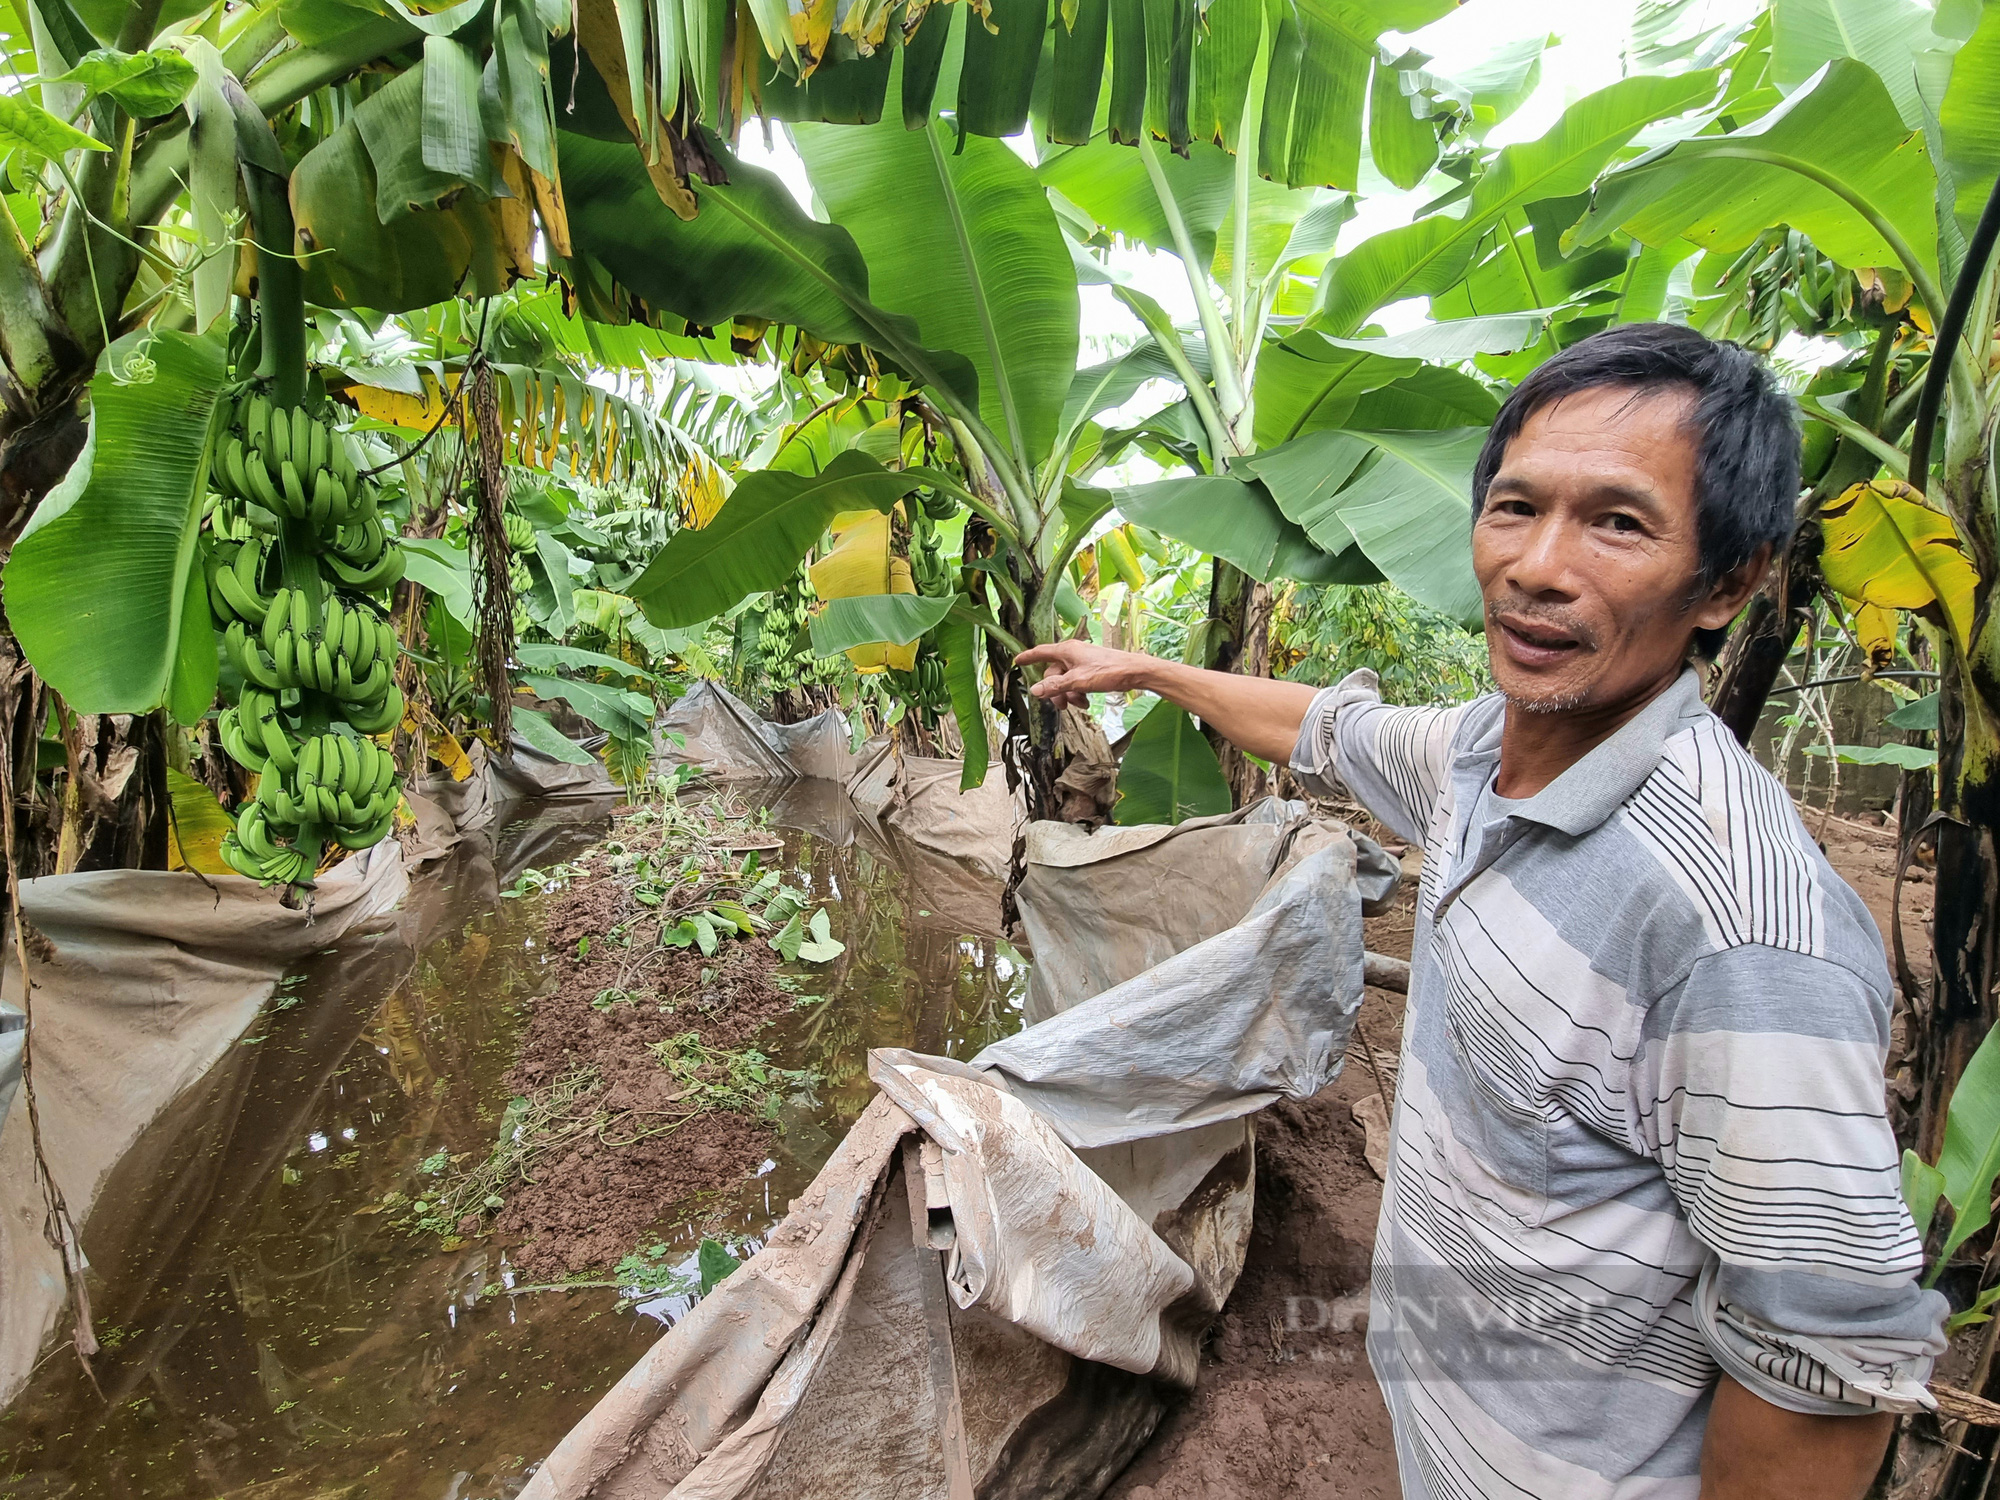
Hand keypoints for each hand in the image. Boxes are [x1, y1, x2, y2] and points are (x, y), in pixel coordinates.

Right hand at [1014, 641, 1155, 709]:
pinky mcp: (1091, 670)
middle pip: (1053, 673)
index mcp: (1067, 650)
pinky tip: (1085, 702)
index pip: (1041, 652)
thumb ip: (1055, 686)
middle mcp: (1073, 653)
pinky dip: (1078, 693)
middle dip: (1055, 690)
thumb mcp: (1078, 681)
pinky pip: (1076, 682)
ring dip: (1069, 694)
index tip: (1017, 660)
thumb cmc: (1108, 671)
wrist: (1134, 672)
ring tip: (1079, 704)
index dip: (1029, 657)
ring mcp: (1082, 662)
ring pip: (1065, 680)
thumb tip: (1035, 690)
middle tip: (1061, 705)